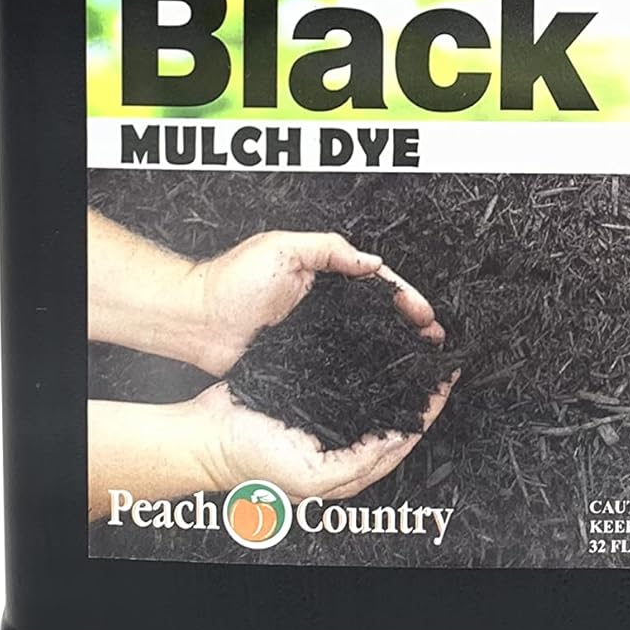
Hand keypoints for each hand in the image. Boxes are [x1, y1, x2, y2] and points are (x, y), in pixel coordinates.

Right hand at [188, 373, 458, 500]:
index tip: (447, 382)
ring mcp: (328, 418)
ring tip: (418, 351)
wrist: (206, 435)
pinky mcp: (312, 396)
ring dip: (398, 377)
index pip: (403, 438)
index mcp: (349, 467)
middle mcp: (344, 443)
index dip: (428, 411)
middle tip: (441, 362)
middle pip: (395, 416)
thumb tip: (396, 442)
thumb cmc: (250, 462)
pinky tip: (379, 350)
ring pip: (375, 396)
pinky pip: (350, 382)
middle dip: (421, 391)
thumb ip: (356, 464)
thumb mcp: (310, 475)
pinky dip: (369, 367)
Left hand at [191, 232, 444, 375]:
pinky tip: (381, 380)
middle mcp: (324, 304)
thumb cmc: (231, 281)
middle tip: (433, 342)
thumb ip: (329, 249)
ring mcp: (315, 333)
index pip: (376, 282)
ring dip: (393, 348)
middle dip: (408, 325)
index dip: (404, 297)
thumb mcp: (284, 248)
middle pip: (378, 313)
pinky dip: (364, 369)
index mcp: (324, 273)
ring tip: (418, 362)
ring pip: (365, 340)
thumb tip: (373, 262)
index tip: (424, 314)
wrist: (196, 320)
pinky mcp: (302, 358)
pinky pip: (341, 362)